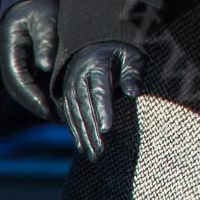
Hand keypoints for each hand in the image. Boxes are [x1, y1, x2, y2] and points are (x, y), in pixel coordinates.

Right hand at [0, 0, 59, 120]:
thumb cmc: (40, 7)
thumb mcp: (44, 19)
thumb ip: (45, 40)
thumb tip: (46, 66)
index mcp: (9, 50)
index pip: (18, 79)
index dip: (32, 96)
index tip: (47, 108)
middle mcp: (9, 61)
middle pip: (19, 91)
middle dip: (37, 107)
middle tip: (57, 119)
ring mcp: (16, 65)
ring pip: (25, 92)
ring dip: (40, 105)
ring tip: (60, 117)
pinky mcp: (25, 67)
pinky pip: (32, 86)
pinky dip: (43, 97)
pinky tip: (60, 105)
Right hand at [60, 41, 143, 161]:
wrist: (98, 44)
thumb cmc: (123, 53)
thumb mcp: (133, 58)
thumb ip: (133, 74)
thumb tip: (133, 93)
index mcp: (97, 63)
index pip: (99, 89)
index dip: (103, 109)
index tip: (107, 129)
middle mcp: (79, 75)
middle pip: (85, 105)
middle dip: (92, 129)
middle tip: (100, 151)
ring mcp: (70, 84)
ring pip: (75, 113)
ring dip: (83, 135)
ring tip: (93, 155)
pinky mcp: (66, 93)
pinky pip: (69, 114)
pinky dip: (75, 131)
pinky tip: (82, 146)